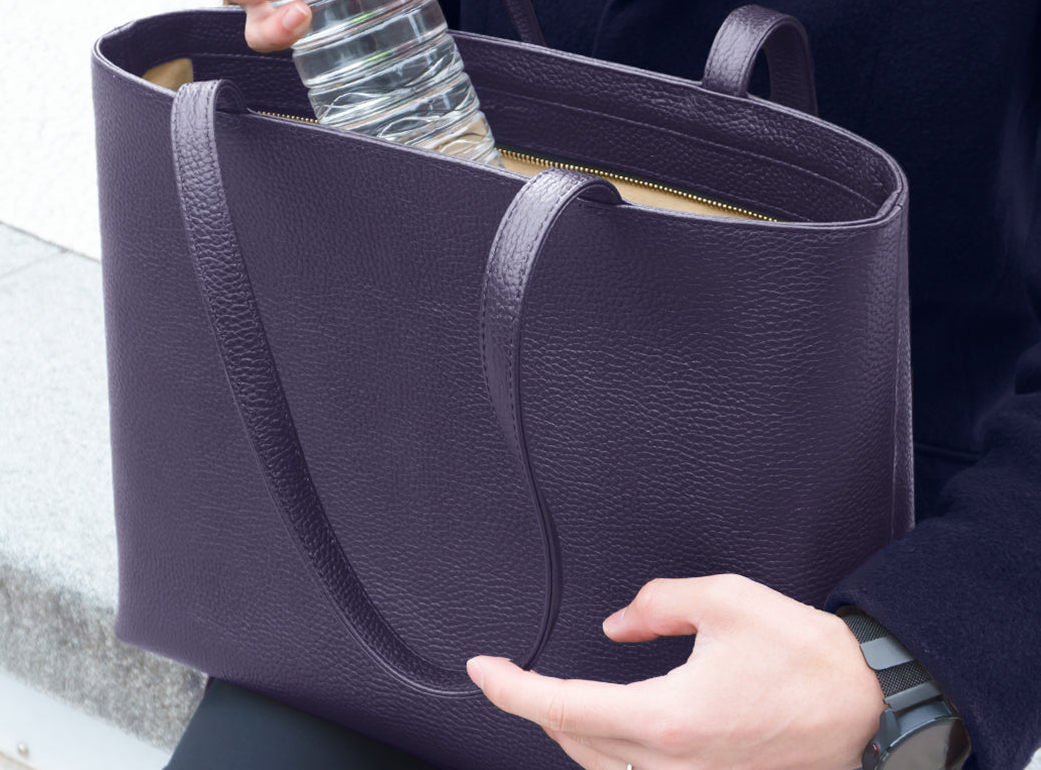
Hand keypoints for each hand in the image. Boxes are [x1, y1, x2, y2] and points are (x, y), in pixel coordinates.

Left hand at [466, 574, 885, 769]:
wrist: (867, 705)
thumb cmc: (802, 654)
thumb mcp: (724, 599)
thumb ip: (657, 604)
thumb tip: (616, 627)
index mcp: (668, 718)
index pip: (564, 707)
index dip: (512, 689)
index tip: (484, 669)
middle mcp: (673, 767)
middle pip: (574, 744)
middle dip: (536, 707)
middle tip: (513, 673)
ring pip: (601, 769)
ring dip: (568, 733)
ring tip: (549, 697)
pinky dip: (606, 753)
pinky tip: (606, 729)